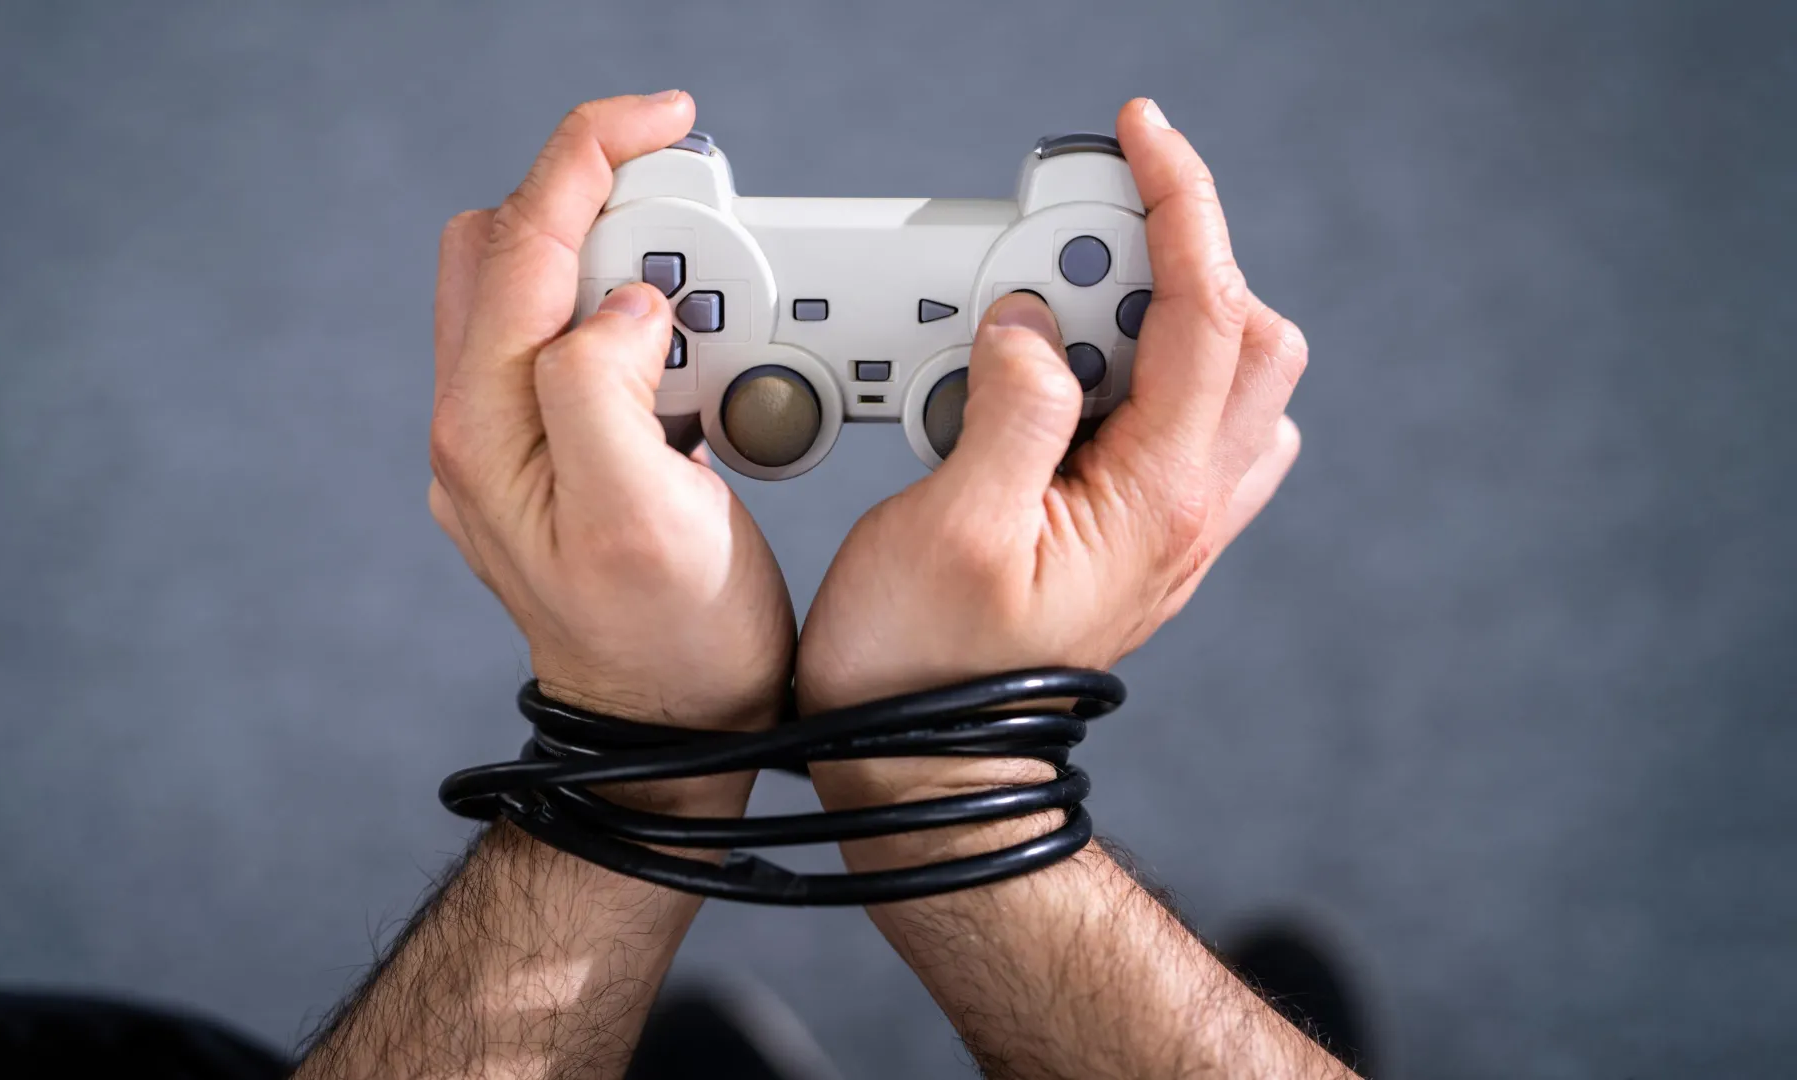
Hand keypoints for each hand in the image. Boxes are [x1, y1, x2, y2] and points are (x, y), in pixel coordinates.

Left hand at [427, 92, 794, 775]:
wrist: (669, 735)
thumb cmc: (669, 643)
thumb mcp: (643, 520)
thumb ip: (608, 389)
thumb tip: (623, 306)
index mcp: (488, 423)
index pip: (520, 236)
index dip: (589, 155)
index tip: (664, 121)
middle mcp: (480, 422)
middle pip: (514, 245)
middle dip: (607, 213)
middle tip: (703, 251)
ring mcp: (513, 441)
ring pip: (545, 291)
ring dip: (630, 275)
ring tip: (712, 331)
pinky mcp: (554, 456)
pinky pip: (581, 350)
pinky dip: (641, 334)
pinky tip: (697, 378)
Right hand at [797, 97, 1306, 811]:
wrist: (925, 782)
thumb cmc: (923, 675)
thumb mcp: (952, 529)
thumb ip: (1012, 407)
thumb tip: (1035, 327)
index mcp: (1158, 496)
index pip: (1208, 312)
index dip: (1180, 207)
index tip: (1141, 140)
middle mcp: (1186, 510)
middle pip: (1245, 337)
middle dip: (1170, 263)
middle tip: (1058, 257)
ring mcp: (1166, 528)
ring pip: (1219, 383)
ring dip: (1152, 323)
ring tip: (1046, 325)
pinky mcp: (1130, 539)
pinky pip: (1171, 428)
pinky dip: (1129, 378)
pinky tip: (1054, 389)